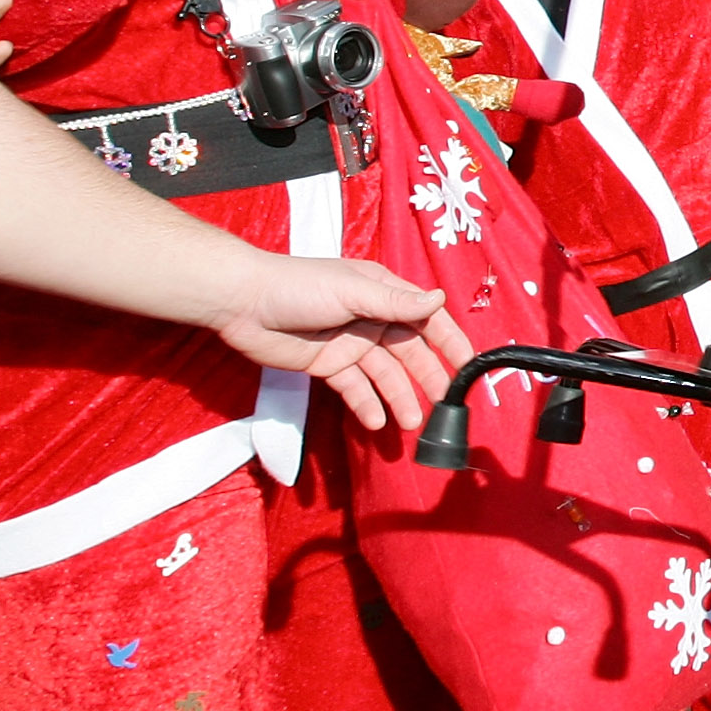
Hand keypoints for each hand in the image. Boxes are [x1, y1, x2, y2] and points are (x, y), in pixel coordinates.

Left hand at [200, 257, 470, 432]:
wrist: (243, 303)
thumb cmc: (300, 286)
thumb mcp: (352, 292)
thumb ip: (395, 303)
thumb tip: (440, 300)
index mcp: (383, 293)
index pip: (426, 318)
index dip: (449, 341)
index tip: (467, 366)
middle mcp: (373, 319)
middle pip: (410, 352)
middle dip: (428, 377)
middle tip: (443, 406)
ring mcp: (351, 344)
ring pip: (385, 375)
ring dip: (400, 397)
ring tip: (412, 424)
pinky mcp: (328, 366)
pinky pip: (354, 388)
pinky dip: (366, 405)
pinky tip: (376, 423)